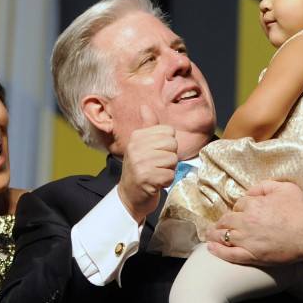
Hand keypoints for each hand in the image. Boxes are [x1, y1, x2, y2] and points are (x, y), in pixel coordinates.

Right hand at [117, 106, 178, 221]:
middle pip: (173, 145)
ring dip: (168, 170)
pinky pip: (170, 175)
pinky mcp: (147, 178)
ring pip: (173, 160)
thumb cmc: (140, 169)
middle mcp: (136, 147)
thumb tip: (145, 106)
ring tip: (156, 174)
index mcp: (137, 136)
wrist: (130, 196)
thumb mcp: (141, 145)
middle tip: (156, 165)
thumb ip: (148, 126)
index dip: (167, 145)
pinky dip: (166, 182)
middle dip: (169, 158)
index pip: (169, 131)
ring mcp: (140, 162)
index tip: (155, 154)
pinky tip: (155, 183)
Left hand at [205, 180, 302, 265]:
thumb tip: (251, 191)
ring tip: (209, 235)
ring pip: (224, 236)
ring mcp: (248, 241)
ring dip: (214, 235)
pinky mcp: (252, 256)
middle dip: (221, 222)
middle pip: (226, 220)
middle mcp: (247, 222)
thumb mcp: (286, 189)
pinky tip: (211, 248)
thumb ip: (265, 186)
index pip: (238, 205)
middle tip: (217, 224)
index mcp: (254, 205)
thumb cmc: (302, 211)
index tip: (242, 212)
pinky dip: (218, 251)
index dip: (240, 208)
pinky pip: (230, 254)